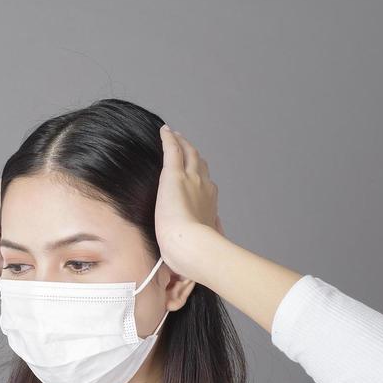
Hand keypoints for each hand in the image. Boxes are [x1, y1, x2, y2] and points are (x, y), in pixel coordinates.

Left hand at [155, 125, 224, 275]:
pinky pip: (173, 150)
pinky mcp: (174, 176)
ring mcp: (191, 179)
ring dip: (183, 143)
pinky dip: (169, 139)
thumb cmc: (196, 251)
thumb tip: (218, 239)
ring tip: (176, 136)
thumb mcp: (207, 242)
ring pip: (188, 154)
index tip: (196, 172)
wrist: (193, 246)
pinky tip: (165, 131)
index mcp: (210, 203)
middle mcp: (204, 187)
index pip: (205, 184)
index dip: (200, 175)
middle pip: (200, 164)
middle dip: (193, 154)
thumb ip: (210, 236)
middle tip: (187, 145)